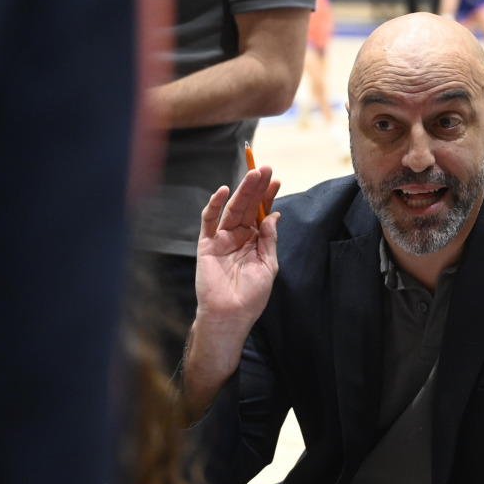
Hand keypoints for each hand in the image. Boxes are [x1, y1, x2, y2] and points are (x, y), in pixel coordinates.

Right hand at [181, 166, 281, 415]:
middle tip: (265, 168)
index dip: (267, 197)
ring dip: (242, 191)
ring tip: (253, 174)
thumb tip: (274, 216)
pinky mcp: (206, 244)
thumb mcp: (268, 266)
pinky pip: (209, 221)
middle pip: (248, 206)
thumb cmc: (251, 296)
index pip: (261, 213)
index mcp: (254, 241)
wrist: (231, 315)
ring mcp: (222, 238)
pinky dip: (215, 206)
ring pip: (232, 209)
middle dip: (256, 188)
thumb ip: (269, 240)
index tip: (276, 180)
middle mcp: (238, 236)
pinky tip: (224, 191)